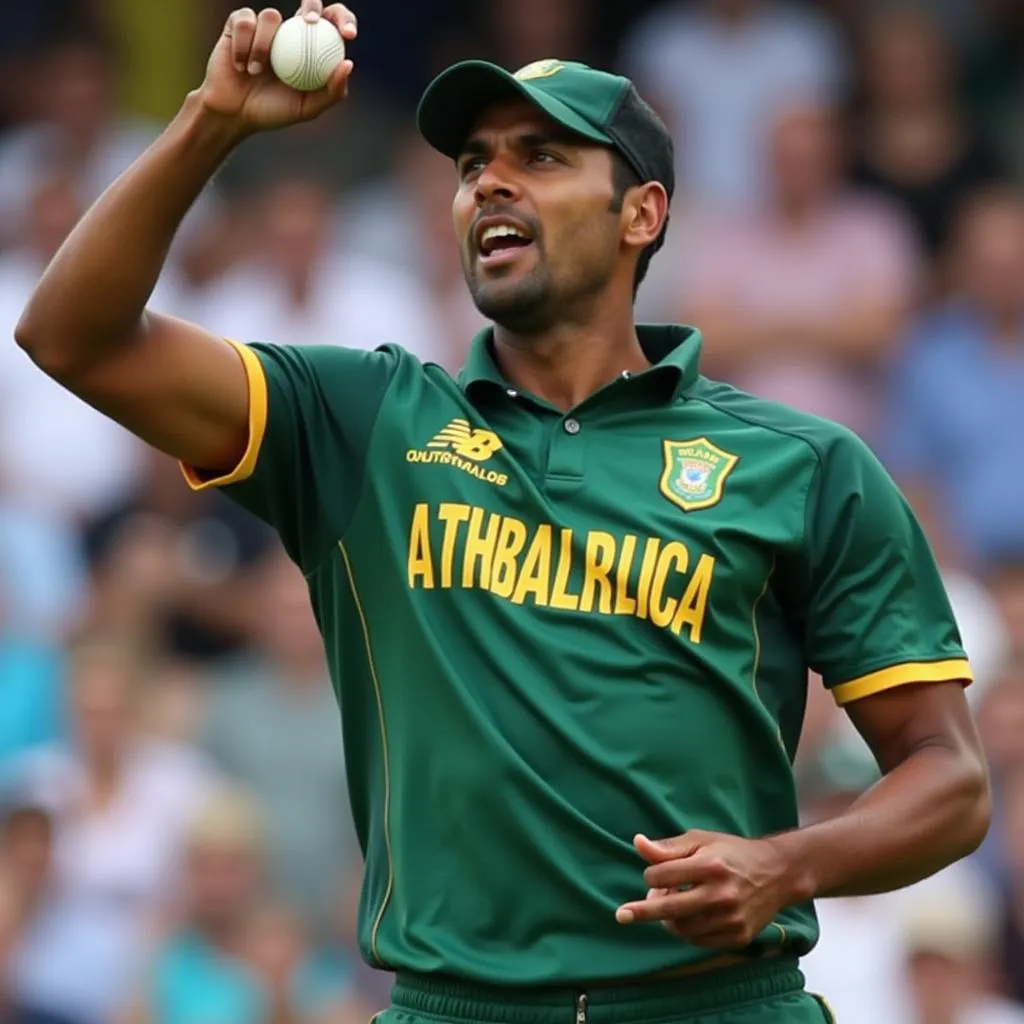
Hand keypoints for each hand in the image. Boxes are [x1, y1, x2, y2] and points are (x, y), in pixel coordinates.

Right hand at [198, 1, 356, 132]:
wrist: (235, 113)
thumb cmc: (273, 111)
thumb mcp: (308, 109)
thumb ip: (332, 91)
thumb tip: (348, 63)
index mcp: (311, 47)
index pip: (334, 24)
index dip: (345, 20)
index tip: (348, 35)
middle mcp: (291, 31)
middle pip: (310, 3)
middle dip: (313, 4)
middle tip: (310, 22)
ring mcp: (265, 25)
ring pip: (271, 16)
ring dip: (263, 47)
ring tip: (254, 72)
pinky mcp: (239, 23)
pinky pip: (244, 21)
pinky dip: (242, 46)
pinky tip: (239, 66)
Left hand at [615, 831, 795, 949]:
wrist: (777, 873)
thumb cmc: (732, 853)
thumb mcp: (701, 840)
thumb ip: (668, 846)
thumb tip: (637, 843)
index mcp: (710, 865)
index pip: (662, 876)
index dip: (651, 876)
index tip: (655, 875)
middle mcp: (721, 895)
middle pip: (669, 909)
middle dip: (641, 911)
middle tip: (622, 915)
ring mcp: (731, 919)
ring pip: (682, 929)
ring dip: (667, 919)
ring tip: (669, 904)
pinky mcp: (738, 937)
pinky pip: (698, 941)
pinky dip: (686, 931)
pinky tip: (688, 917)